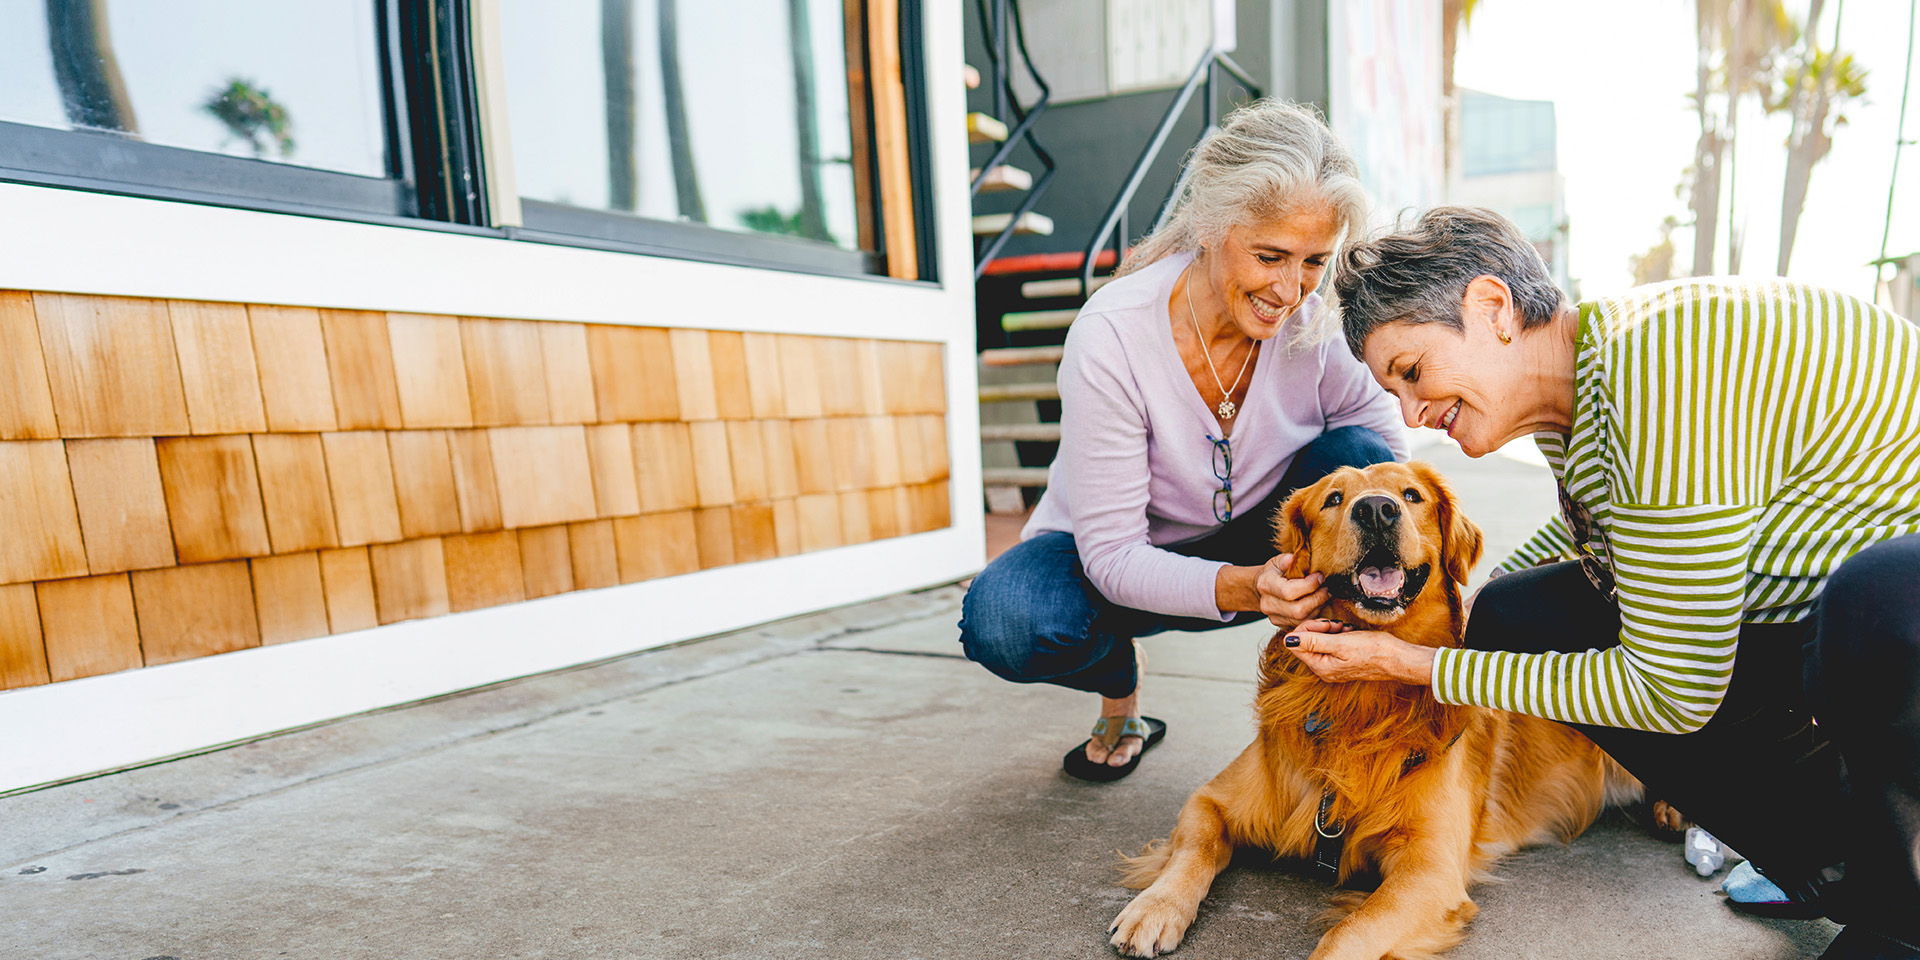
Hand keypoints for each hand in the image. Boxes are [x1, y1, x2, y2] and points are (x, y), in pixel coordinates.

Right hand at [1256, 554, 1327, 628]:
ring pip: (1303, 619)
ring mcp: (1273, 617)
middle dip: (1317, 599)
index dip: (1309, 585)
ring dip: (1318, 607)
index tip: (1320, 577)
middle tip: (1327, 588)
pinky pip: (1303, 623)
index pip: (1289, 591)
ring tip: (1325, 595)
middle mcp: (1267, 604)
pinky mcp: (1281, 624)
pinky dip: (1314, 614)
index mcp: (1265, 584)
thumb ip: (1286, 560)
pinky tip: (1318, 603)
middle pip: (1298, 609)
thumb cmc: (1275, 572)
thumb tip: (1292, 559)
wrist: (1265, 586)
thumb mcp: (1279, 561)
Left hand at [1281, 619, 1435, 685]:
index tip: (1325, 623)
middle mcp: (1325, 670)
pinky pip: (1333, 644)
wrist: (1399, 659)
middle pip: (1308, 642)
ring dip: (1332, 630)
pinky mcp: (1344, 661)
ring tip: (1347, 630)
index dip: (1307, 628)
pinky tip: (1351, 634)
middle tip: (1337, 626)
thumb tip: (1288, 640)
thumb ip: (1313, 641)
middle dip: (1321, 629)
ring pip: (1321, 641)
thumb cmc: (1374, 651)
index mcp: (1320, 667)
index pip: (1296, 643)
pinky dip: (1340, 635)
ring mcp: (1334, 666)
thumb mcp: (1340, 643)